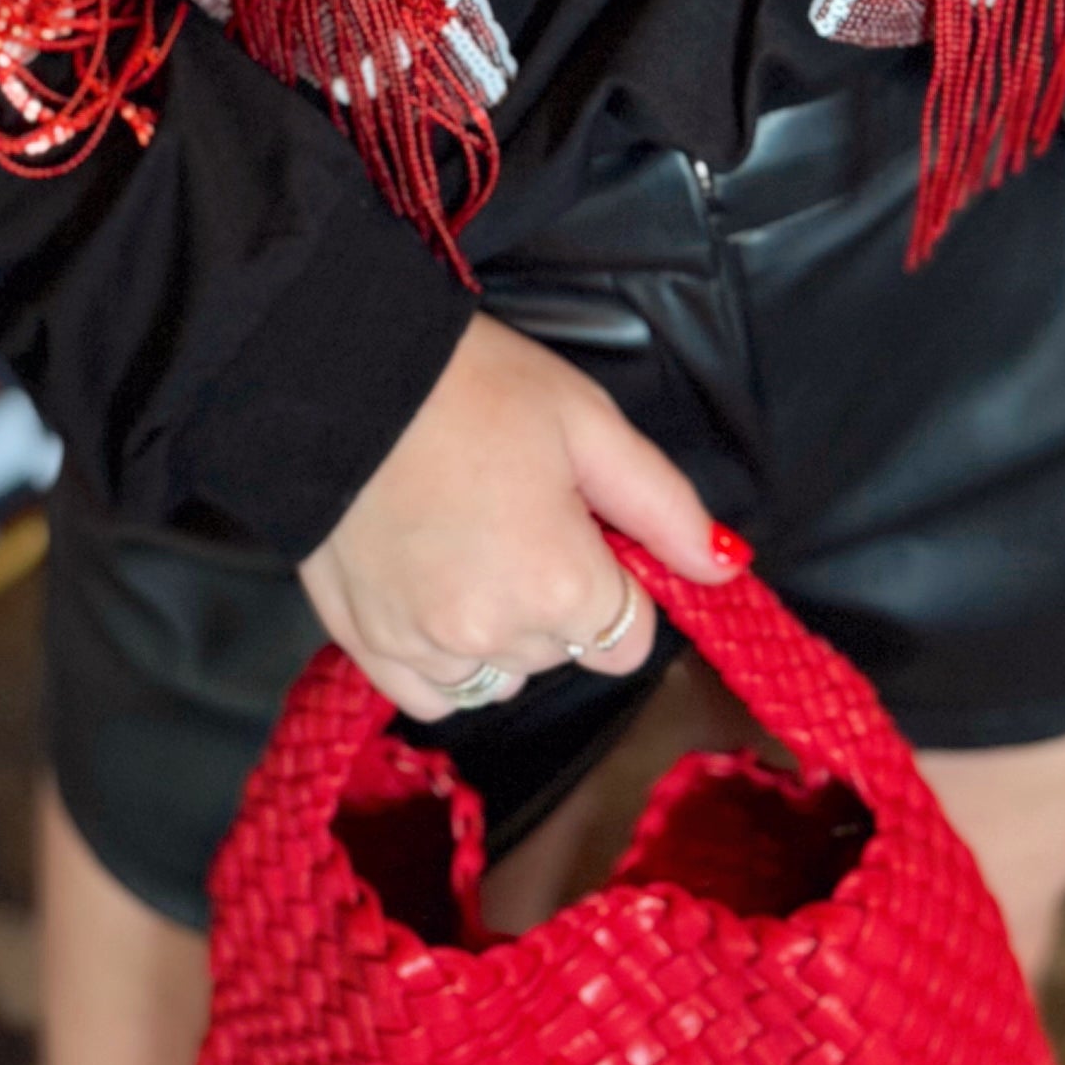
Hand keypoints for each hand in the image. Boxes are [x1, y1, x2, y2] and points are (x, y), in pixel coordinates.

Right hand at [298, 311, 741, 722]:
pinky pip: (432, 694)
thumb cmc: (471, 386)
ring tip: (470, 545)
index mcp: (561, 586)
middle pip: (564, 654)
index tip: (580, 528)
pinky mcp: (365, 646)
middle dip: (558, 598)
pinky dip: (442, 658)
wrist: (340, 371)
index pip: (630, 640)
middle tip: (518, 512)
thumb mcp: (587, 422)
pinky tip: (433, 587)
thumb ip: (664, 507)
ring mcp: (423, 648)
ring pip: (501, 678)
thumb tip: (725, 567)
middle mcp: (495, 635)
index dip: (615, 582)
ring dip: (501, 631)